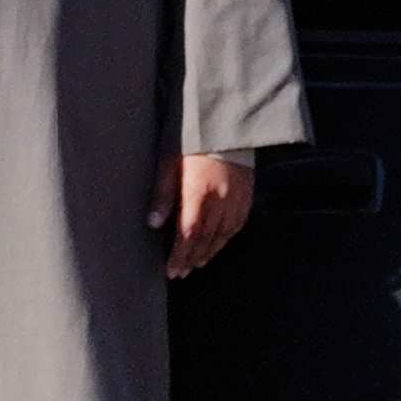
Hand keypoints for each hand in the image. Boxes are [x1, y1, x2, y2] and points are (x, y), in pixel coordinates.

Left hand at [155, 151, 255, 277]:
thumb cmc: (194, 143)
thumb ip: (162, 194)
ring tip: (196, 264)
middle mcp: (220, 200)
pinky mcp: (247, 196)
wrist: (228, 127)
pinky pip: (238, 225)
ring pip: (222, 236)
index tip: (171, 269)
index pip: (188, 233)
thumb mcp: (170, 163)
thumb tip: (153, 223)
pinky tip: (217, 245)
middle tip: (180, 272)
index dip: (179, 255)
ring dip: (208, 253)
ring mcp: (236, 199)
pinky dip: (226, 239)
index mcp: (198, 192)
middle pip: (205, 239)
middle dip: (191, 259)